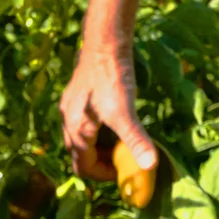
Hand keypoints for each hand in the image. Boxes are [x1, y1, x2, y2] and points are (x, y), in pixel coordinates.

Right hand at [59, 36, 157, 179]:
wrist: (104, 42)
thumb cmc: (111, 77)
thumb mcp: (124, 111)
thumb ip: (135, 139)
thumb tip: (150, 166)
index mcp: (76, 130)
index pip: (84, 168)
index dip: (104, 176)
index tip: (124, 174)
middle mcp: (68, 121)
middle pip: (80, 155)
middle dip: (102, 162)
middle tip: (125, 161)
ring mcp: (71, 106)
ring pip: (81, 138)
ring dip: (100, 146)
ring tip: (122, 143)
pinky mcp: (77, 94)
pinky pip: (84, 122)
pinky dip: (99, 130)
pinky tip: (115, 120)